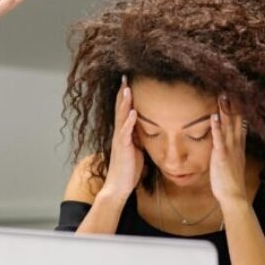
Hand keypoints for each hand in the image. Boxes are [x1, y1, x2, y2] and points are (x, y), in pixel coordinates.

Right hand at [100, 76, 143, 199]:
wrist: (119, 186)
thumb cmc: (128, 169)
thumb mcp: (136, 149)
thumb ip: (137, 137)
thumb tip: (145, 127)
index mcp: (123, 133)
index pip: (123, 111)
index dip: (125, 96)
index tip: (128, 82)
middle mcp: (119, 134)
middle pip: (120, 109)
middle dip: (122, 93)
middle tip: (124, 77)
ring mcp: (120, 140)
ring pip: (121, 118)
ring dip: (125, 103)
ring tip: (127, 89)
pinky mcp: (123, 149)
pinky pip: (126, 133)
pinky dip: (129, 122)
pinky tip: (134, 113)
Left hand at [209, 94, 248, 207]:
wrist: (234, 196)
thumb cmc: (231, 182)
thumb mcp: (233, 163)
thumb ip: (232, 152)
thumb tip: (230, 144)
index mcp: (239, 147)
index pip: (240, 124)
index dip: (238, 110)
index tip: (237, 97)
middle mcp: (236, 145)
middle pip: (235, 121)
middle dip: (233, 105)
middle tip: (230, 89)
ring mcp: (229, 150)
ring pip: (228, 126)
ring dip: (225, 111)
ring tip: (223, 96)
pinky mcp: (221, 156)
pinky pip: (219, 139)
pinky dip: (217, 127)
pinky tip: (214, 116)